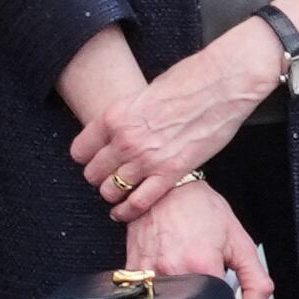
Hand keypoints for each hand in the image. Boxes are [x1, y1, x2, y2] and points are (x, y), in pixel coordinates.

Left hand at [73, 22, 277, 219]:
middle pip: (93, 173)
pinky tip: (126, 213)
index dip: (85, 158)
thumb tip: (117, 134)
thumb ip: (125, 119)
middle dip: (99, 178)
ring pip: (112, 190)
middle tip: (108, 178)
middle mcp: (125, 140)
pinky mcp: (171, 173)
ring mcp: (147, 159)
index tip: (92, 161)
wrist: (218, 87)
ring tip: (118, 194)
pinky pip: (140, 202)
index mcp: (113, 118)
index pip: (80, 151)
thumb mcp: (140, 97)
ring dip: (113, 194)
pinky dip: (129, 211)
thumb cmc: (183, 84)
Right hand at [122, 179, 271, 298]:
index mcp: (201, 266)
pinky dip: (159, 284)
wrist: (170, 187)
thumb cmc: (203, 210)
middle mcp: (171, 270)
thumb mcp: (241, 244)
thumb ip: (256, 284)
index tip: (223, 290)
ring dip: (179, 292)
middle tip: (203, 273)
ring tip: (184, 266)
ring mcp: (147, 269)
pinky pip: (146, 289)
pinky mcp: (132, 265)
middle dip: (201, 297)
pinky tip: (166, 265)